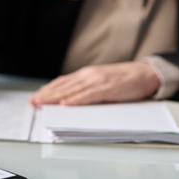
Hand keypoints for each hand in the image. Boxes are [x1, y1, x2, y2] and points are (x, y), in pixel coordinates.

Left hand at [28, 62, 160, 106]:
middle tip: (32, 103)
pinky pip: (88, 95)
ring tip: (41, 104)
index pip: (61, 82)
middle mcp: (88, 76)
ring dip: (54, 98)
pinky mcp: (107, 88)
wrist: (146, 73)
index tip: (35, 97)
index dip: (47, 90)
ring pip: (71, 91)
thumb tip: (71, 100)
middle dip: (45, 95)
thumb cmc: (125, 80)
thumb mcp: (101, 82)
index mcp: (86, 75)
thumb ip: (87, 90)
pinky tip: (65, 105)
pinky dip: (76, 100)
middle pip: (62, 86)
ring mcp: (97, 81)